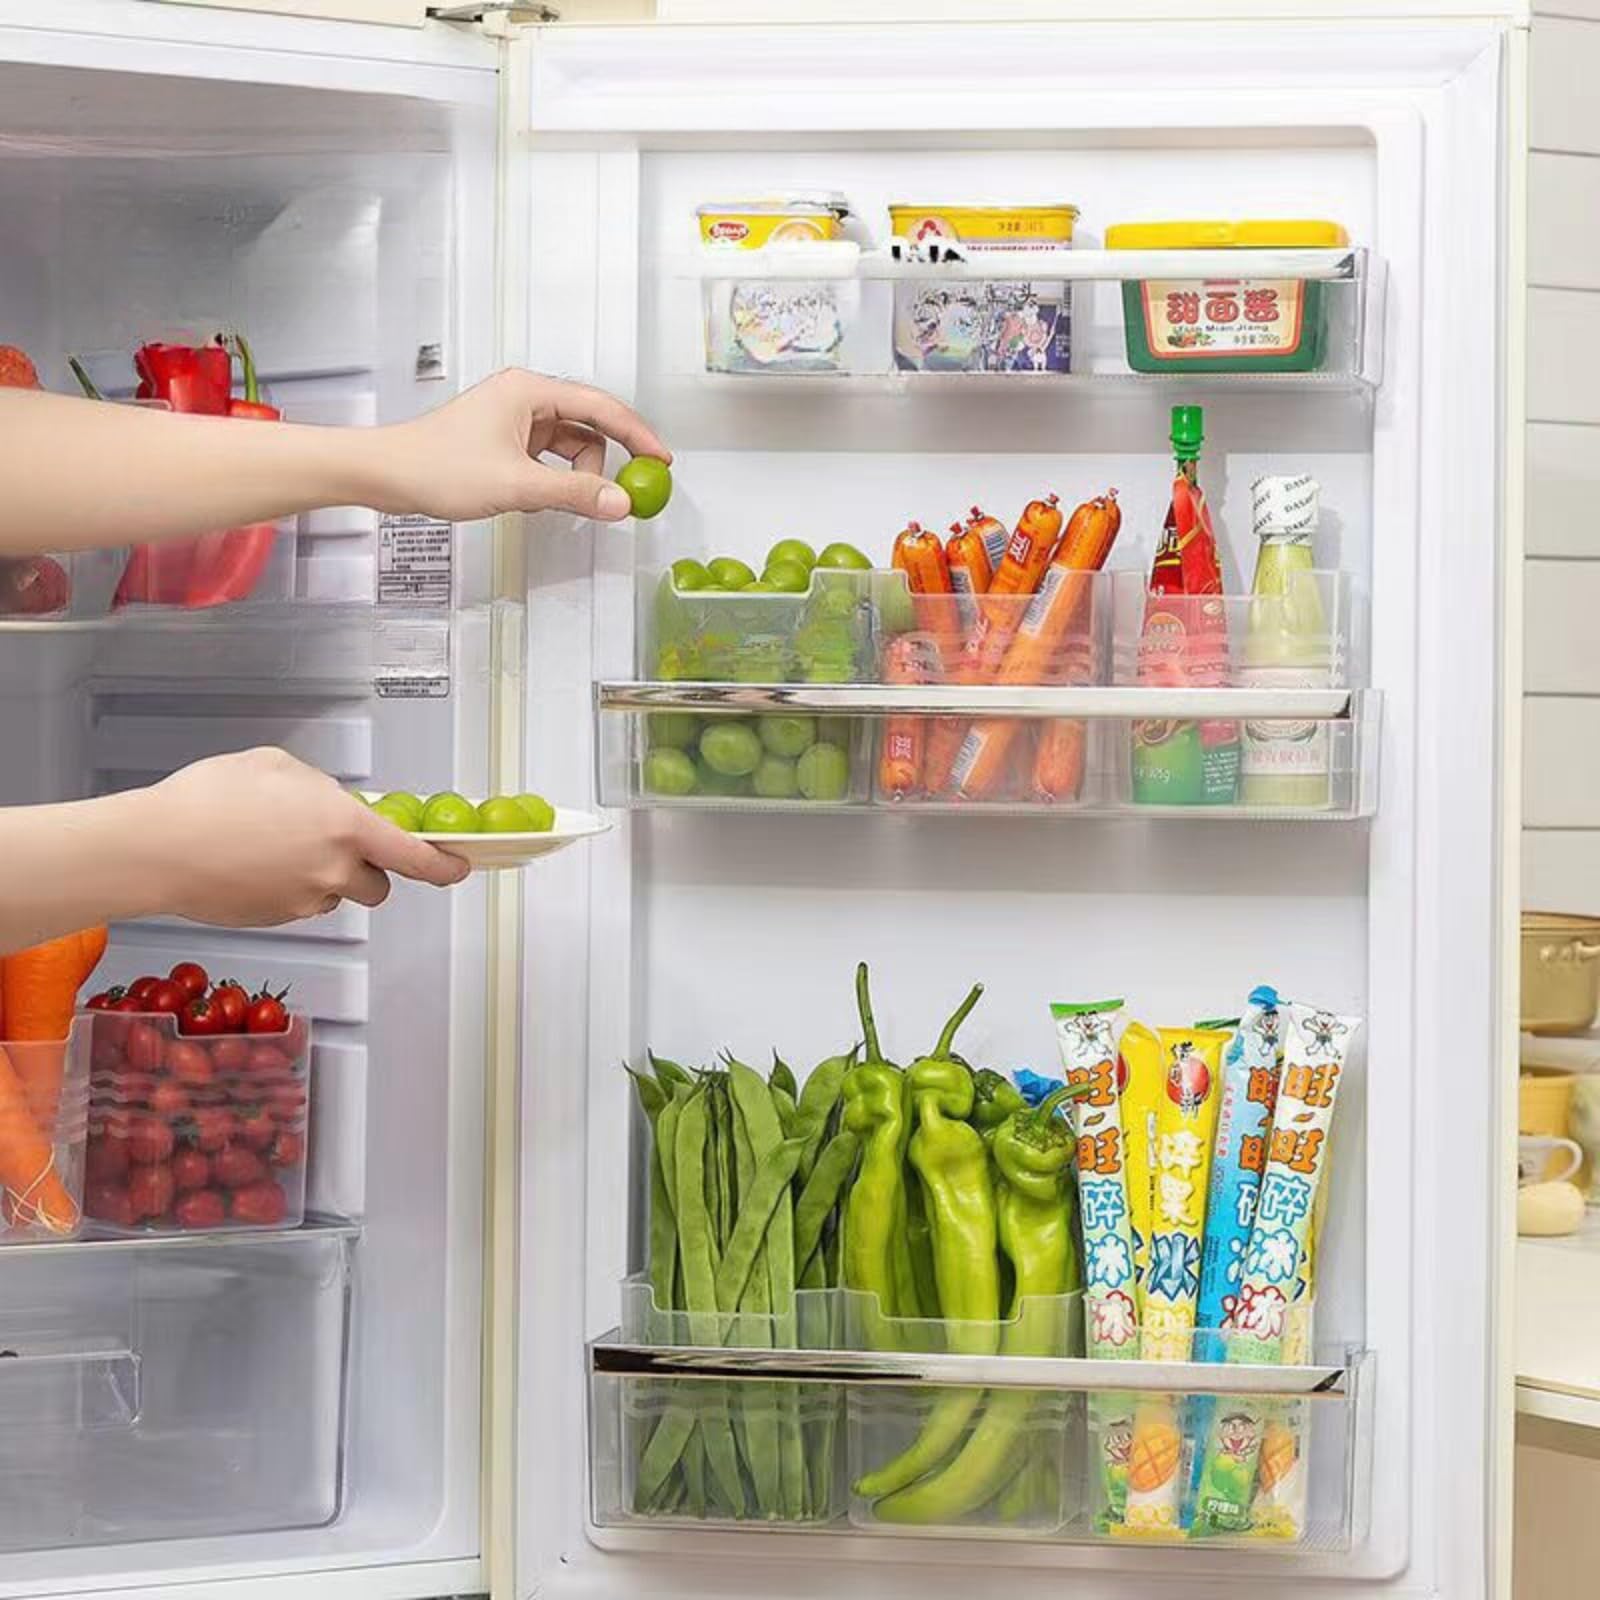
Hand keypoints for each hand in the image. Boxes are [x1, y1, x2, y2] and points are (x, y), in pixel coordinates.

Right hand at [132, 748, 468, 926]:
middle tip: (332, 842)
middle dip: (366, 868)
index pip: (415, 857)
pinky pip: (300, 904)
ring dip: (324, 877)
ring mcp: (305, 902)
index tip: (459, 866)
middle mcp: (334, 871)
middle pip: (377, 884)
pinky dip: (290, 887)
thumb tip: (334, 804)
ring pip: (335, 895)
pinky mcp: (277, 920)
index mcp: (346, 827)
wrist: (156, 847)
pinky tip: (253, 863)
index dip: (444, 865)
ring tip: (275, 846)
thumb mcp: (278, 767)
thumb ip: (321, 790)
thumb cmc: (211, 797)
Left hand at [369, 368, 669, 524]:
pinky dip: (556, 480)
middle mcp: (524, 398)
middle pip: (589, 426)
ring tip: (569, 502)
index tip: (661, 459)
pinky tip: (545, 500)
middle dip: (608, 461)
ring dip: (578, 476)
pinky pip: (549, 458)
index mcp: (529, 391)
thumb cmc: (436, 465)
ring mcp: (514, 420)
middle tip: (629, 490)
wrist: (387, 474)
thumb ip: (574, 494)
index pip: (601, 407)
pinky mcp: (505, 442)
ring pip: (569, 446)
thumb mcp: (517, 485)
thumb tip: (620, 503)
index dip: (637, 434)